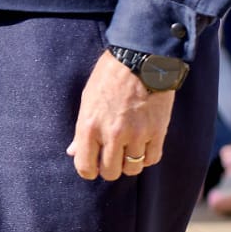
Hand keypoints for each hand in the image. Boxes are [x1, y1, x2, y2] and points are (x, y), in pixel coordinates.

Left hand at [67, 52, 176, 181]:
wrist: (140, 59)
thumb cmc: (109, 76)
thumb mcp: (87, 99)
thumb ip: (81, 130)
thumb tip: (73, 152)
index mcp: (89, 126)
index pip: (85, 167)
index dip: (88, 170)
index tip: (93, 165)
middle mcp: (112, 134)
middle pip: (111, 172)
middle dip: (110, 168)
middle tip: (112, 156)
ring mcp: (136, 134)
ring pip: (133, 169)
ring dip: (129, 162)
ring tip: (128, 149)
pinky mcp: (157, 131)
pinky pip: (152, 159)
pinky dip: (147, 156)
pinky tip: (143, 145)